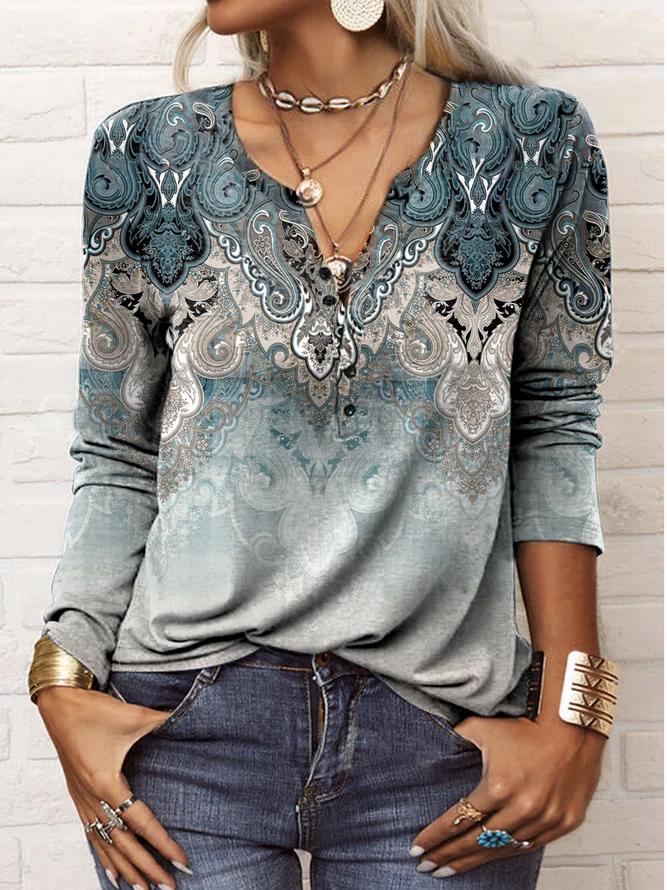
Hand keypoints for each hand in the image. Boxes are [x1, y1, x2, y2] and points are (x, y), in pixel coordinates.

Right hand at [36, 685, 192, 888]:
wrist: (59, 703)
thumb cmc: (94, 710)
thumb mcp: (135, 716)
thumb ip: (166, 720)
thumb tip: (193, 716)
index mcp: (107, 782)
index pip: (141, 822)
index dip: (162, 843)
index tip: (182, 861)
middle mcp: (92, 797)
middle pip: (123, 843)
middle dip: (147, 867)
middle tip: (169, 886)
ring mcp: (82, 799)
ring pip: (105, 844)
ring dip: (126, 868)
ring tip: (144, 889)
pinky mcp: (77, 795)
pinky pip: (91, 834)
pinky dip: (103, 856)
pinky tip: (113, 873)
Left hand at [408, 713, 606, 876]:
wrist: (573, 725)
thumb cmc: (529, 726)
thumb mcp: (483, 728)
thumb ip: (458, 738)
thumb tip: (436, 739)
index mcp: (498, 787)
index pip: (458, 820)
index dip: (435, 836)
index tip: (417, 849)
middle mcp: (522, 808)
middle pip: (476, 842)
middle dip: (448, 856)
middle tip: (428, 865)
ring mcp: (545, 819)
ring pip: (502, 849)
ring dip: (475, 861)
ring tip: (452, 868)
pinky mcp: (564, 823)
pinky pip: (530, 846)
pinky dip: (508, 852)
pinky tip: (490, 857)